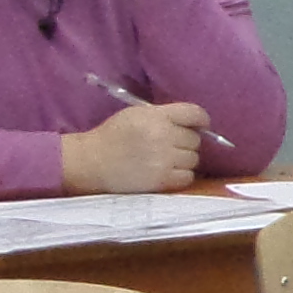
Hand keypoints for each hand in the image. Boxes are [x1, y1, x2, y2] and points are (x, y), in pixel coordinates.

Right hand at [59, 101, 203, 193]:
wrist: (90, 162)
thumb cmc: (113, 136)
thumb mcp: (137, 114)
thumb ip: (165, 115)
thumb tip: (195, 123)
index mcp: (156, 116)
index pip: (195, 113)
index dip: (201, 120)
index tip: (200, 125)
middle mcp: (163, 136)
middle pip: (196, 139)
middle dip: (185, 142)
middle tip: (169, 145)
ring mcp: (164, 159)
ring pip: (194, 159)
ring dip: (184, 160)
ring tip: (165, 160)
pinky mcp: (162, 180)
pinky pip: (188, 176)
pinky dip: (181, 175)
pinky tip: (167, 172)